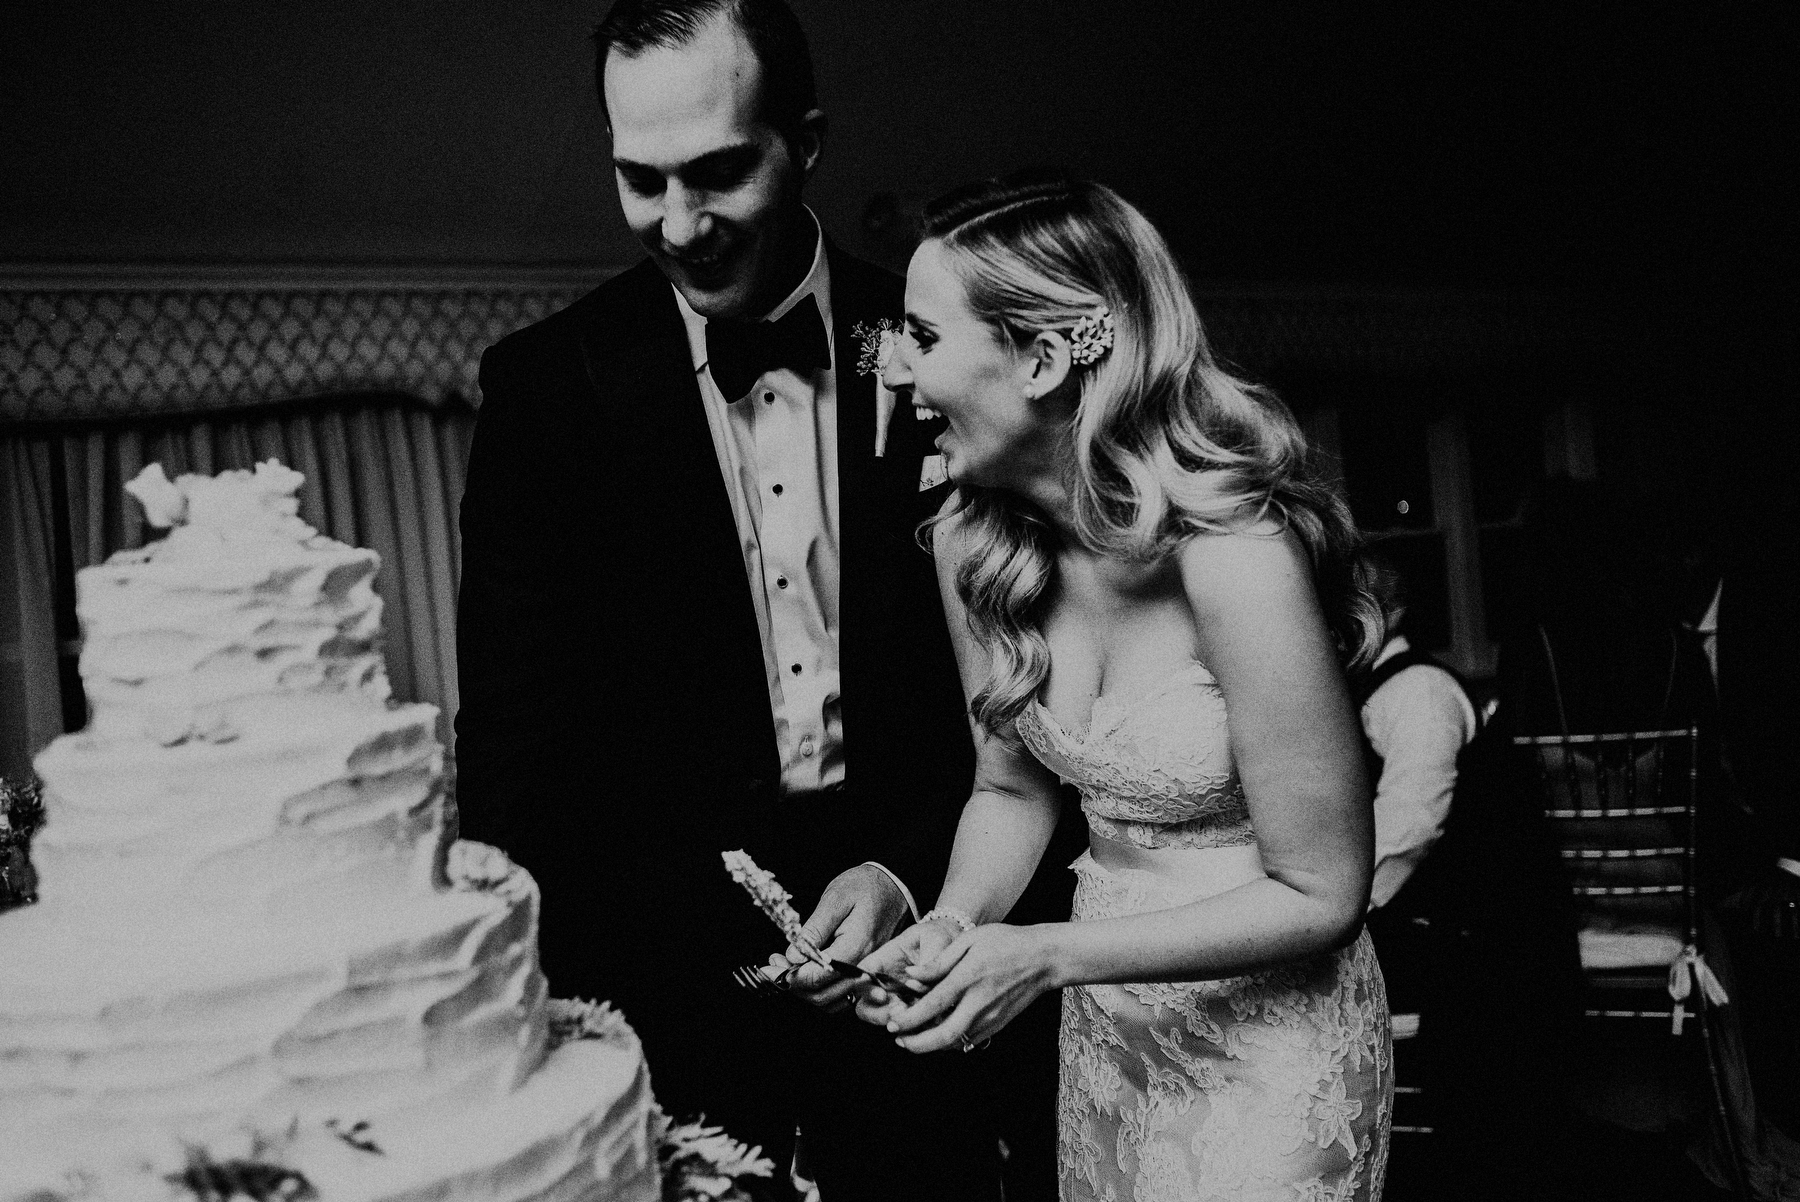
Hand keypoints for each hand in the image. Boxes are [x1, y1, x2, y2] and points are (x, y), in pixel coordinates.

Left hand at [766, 864, 909, 1011]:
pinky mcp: (865, 974)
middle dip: (792, 985)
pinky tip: (805, 970)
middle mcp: (864, 967)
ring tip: (785, 966)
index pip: (818, 977)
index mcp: (857, 947)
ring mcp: (867, 973)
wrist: (894, 886)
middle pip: (822, 995)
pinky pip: (840, 993)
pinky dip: (819, 988)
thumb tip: (792, 956)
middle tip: (772, 965)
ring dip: (803, 989)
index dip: (788, 976)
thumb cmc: (865, 887)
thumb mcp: (835, 899)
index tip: (768, 968)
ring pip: (830, 1000)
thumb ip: (814, 930)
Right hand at [850, 918, 960, 1027]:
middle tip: (900, 1011)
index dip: (864, 988)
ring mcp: (897, 1000)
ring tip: (917, 1017)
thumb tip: (916, 984)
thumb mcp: (936, 939)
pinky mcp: (913, 1013)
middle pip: (865, 1005)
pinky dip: (917, 1030)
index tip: (882, 995)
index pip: (862, 974)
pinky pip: (907, 1028)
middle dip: (879, 1014)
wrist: (959, 948)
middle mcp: (885, 983)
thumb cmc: (942, 938)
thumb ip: (930, 960)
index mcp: (883, 960)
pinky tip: (931, 1022)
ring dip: (898, 1024)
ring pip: (885, 1020)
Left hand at [882, 923, 1058, 1053]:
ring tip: (913, 1038)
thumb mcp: (970, 940)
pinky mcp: (998, 1025)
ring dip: (931, 1046)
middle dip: (916, 1044)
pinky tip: (937, 1033)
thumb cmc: (1005, 943)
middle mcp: (979, 1003)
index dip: (909, 1019)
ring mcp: (990, 1017)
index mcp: (968, 978)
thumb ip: (939, 961)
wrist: (1043, 959)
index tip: (892, 1023)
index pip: (931, 1006)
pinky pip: (968, 1041)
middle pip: (943, 1036)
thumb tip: (910, 974)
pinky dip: (949, 1042)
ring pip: (955, 1043)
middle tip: (899, 1040)